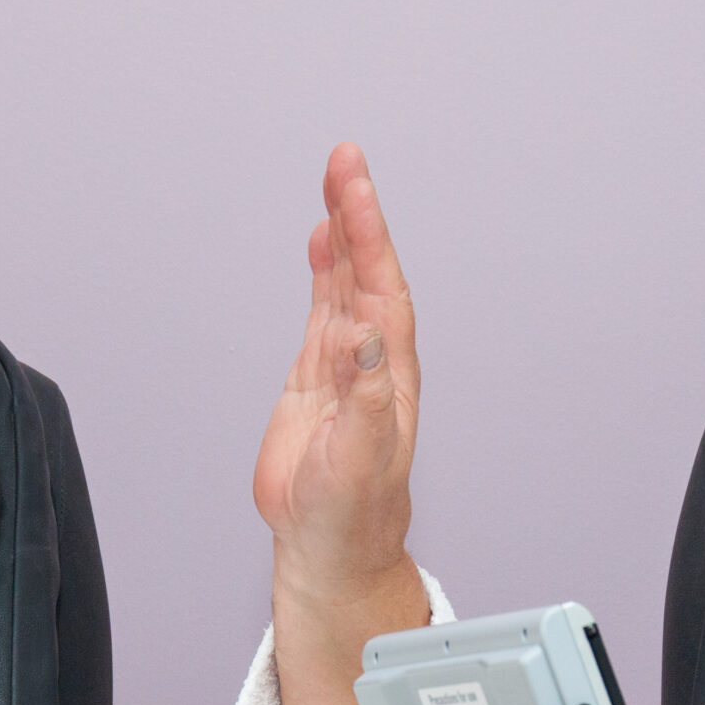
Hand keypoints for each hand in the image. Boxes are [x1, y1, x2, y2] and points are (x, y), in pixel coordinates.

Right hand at [253, 143, 421, 600]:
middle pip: (367, 272)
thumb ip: (363, 399)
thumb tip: (364, 339)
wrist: (327, 545)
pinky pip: (323, 308)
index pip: (382, 288)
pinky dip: (322, 270)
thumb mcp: (360, 458)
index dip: (369, 237)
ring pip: (345, 283)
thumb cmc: (351, 512)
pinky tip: (319, 240)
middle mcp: (370, 358)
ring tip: (336, 179)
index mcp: (388, 372)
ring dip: (341, 232)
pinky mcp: (316, 376)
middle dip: (356, 214)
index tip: (354, 188)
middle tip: (345, 159)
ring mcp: (343, 364)